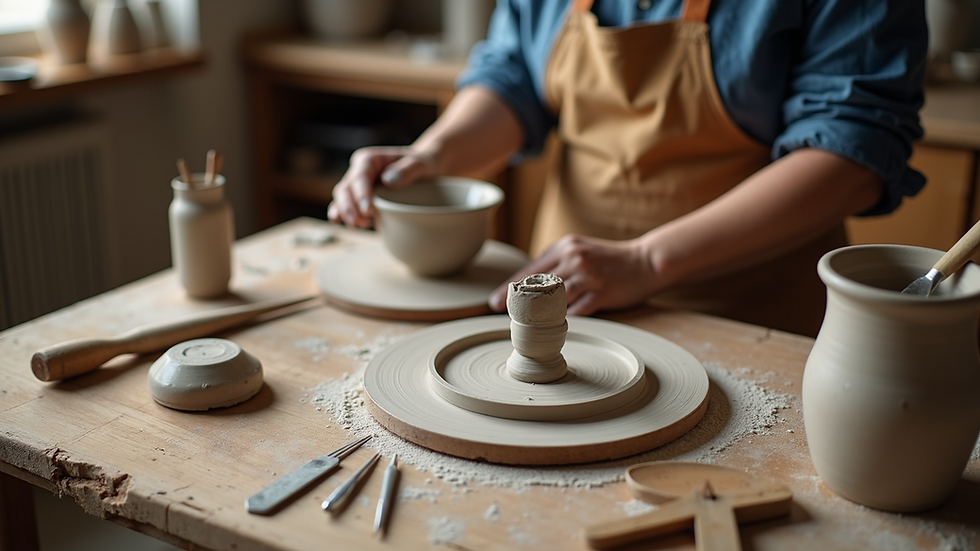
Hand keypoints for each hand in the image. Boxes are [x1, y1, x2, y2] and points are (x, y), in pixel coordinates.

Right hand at [327, 146, 435, 227]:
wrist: (423, 170)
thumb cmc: (422, 165)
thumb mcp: (421, 164)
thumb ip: (408, 169)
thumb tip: (388, 180)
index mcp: (370, 159)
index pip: (360, 177)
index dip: (361, 194)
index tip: (369, 210)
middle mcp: (360, 170)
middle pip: (345, 189)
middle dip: (349, 208)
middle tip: (362, 222)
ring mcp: (357, 184)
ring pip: (342, 198)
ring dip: (347, 214)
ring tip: (363, 225)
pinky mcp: (359, 196)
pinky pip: (345, 206)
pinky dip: (344, 216)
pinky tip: (353, 225)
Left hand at [489, 235, 658, 316]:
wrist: (647, 260)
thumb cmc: (610, 260)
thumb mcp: (580, 251)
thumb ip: (558, 264)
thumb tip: (530, 285)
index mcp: (565, 247)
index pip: (530, 270)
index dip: (509, 287)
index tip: (494, 301)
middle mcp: (574, 258)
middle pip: (536, 284)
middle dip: (516, 302)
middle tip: (501, 316)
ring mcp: (588, 275)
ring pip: (554, 298)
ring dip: (537, 314)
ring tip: (524, 327)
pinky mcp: (602, 292)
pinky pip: (577, 310)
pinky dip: (564, 321)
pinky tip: (554, 330)